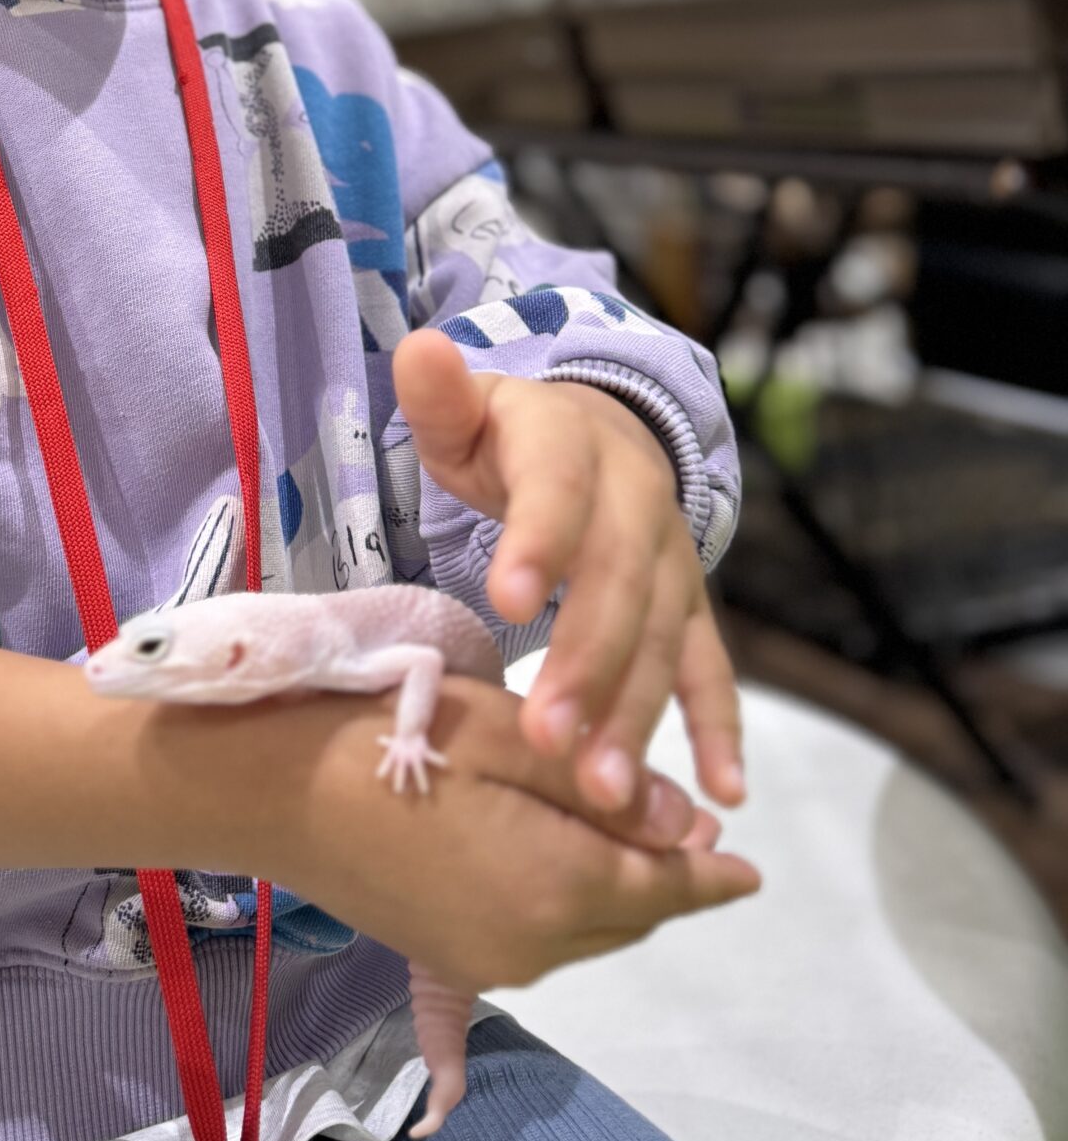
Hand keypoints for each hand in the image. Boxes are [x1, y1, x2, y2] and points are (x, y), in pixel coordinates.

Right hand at [261, 672, 756, 995]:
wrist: (272, 786)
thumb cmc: (394, 735)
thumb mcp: (509, 736)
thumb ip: (605, 788)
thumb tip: (687, 830)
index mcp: (557, 888)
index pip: (664, 886)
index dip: (711, 875)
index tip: (753, 871)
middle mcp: (532, 946)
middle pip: (628, 915)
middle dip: (664, 879)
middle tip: (689, 829)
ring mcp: (484, 960)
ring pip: (583, 930)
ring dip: (614, 891)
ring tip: (629, 836)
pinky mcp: (445, 956)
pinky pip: (531, 945)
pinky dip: (562, 916)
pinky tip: (546, 915)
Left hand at [394, 326, 743, 814]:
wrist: (597, 431)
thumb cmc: (506, 437)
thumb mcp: (465, 411)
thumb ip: (440, 395)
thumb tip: (419, 347)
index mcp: (571, 446)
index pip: (557, 493)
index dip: (539, 542)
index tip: (507, 601)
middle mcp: (637, 501)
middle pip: (618, 583)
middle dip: (586, 661)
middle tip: (546, 738)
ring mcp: (671, 558)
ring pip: (662, 638)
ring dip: (637, 713)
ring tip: (604, 791)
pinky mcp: (690, 606)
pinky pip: (710, 667)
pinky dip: (720, 728)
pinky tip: (721, 793)